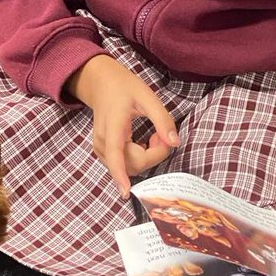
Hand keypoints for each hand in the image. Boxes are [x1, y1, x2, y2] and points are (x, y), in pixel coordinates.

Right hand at [67, 55, 178, 196]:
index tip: (126, 192)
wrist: (101, 83)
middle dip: (152, 156)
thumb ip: (162, 119)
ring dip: (146, 158)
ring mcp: (101, 148)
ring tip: (153, 137)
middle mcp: (103, 141)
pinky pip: (124, 165)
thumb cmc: (124, 87)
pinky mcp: (103, 152)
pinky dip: (138, 158)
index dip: (120, 176)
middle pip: (130, 165)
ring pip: (128, 167)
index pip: (116, 155)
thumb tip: (175, 143)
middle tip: (161, 136)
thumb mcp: (147, 96)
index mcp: (113, 126)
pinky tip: (142, 143)